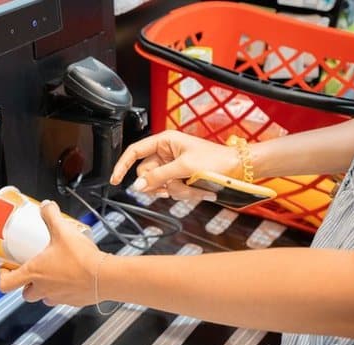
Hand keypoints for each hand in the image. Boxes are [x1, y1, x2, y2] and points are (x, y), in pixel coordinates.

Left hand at [0, 201, 103, 306]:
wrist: (105, 277)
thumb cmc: (81, 259)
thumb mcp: (62, 230)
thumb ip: (51, 216)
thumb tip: (46, 206)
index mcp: (34, 273)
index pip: (6, 284)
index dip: (3, 277)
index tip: (6, 269)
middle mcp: (43, 288)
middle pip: (25, 294)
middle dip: (26, 284)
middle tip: (31, 271)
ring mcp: (58, 297)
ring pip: (44, 298)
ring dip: (44, 289)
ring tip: (52, 274)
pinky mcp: (73, 301)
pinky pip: (63, 298)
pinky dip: (64, 290)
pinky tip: (72, 277)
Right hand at [109, 130, 239, 200]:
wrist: (238, 169)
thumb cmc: (216, 160)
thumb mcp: (184, 167)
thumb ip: (159, 176)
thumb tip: (138, 186)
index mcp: (164, 141)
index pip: (135, 152)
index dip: (123, 165)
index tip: (115, 180)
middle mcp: (166, 153)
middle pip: (146, 174)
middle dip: (160, 184)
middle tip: (174, 186)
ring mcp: (173, 167)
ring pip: (159, 185)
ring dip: (175, 191)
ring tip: (193, 188)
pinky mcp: (180, 179)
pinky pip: (171, 191)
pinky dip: (183, 194)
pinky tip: (197, 192)